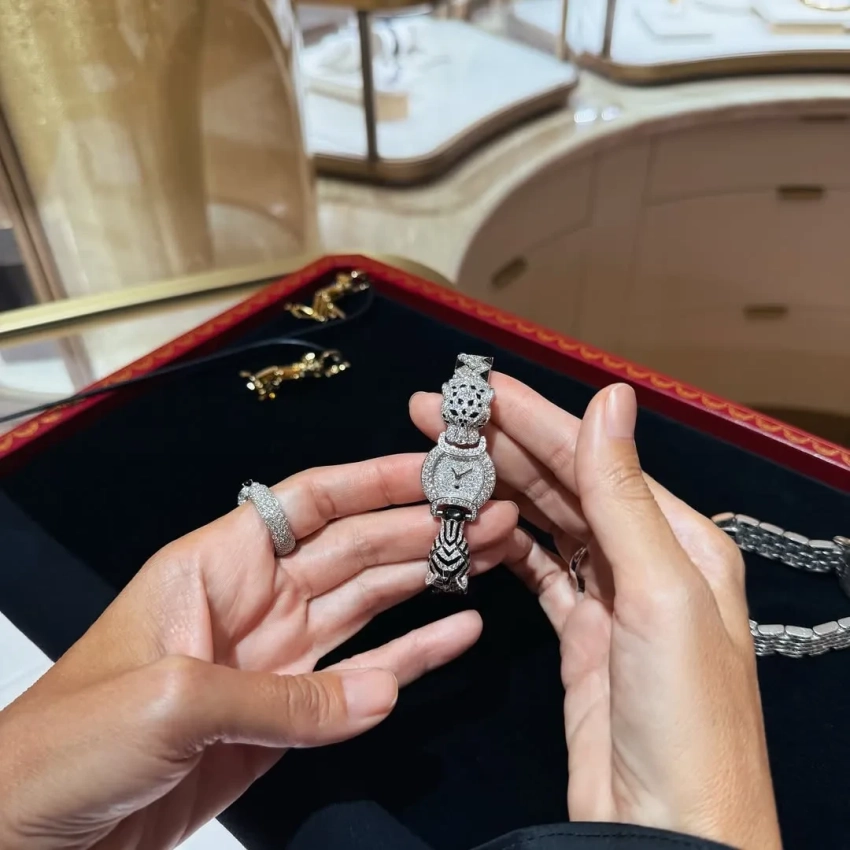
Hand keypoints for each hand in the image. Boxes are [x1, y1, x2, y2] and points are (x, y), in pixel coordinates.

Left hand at [0, 455, 520, 849]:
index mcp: (217, 563)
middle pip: (355, 548)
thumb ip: (285, 696)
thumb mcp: (172, 700)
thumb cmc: (67, 741)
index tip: (437, 468)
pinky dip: (412, 655)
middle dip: (424, 526)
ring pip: (368, 605)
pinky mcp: (287, 715)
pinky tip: (457, 632)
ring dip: (429, 579)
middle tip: (491, 513)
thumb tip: (382, 693)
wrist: (27, 831)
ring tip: (491, 555)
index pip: (312, 502)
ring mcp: (276, 657)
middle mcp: (255, 599)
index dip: (377, 480)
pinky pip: (360, 678)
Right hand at [411, 379, 781, 849]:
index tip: (478, 390)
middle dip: (500, 444)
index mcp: (679, 538)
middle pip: (563, 483)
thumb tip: (612, 400)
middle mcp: (646, 560)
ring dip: (497, 488)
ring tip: (443, 461)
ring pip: (545, 522)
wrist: (671, 831)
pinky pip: (537, 571)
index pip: (592, 457)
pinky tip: (476, 523)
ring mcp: (610, 599)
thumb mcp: (661, 595)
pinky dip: (504, 544)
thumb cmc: (688, 725)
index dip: (531, 418)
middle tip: (438, 417)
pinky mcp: (581, 635)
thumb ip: (625, 496)